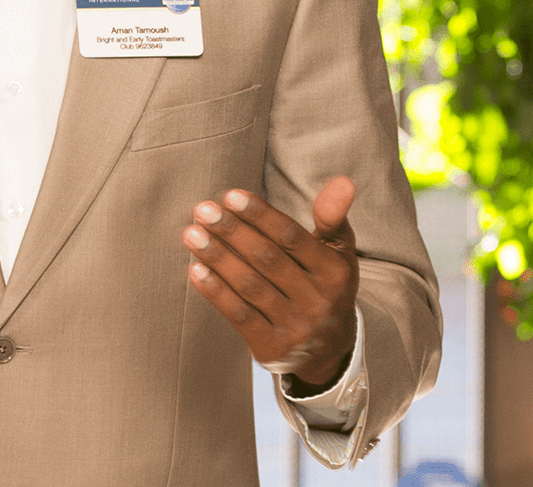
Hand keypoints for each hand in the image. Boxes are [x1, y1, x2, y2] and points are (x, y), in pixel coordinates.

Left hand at [182, 175, 358, 391]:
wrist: (329, 351)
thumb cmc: (325, 286)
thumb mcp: (338, 252)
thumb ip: (332, 216)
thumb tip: (341, 180)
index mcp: (334, 273)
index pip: (292, 238)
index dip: (260, 215)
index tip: (230, 196)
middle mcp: (317, 301)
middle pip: (267, 259)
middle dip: (232, 232)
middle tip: (203, 210)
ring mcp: (295, 327)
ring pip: (249, 286)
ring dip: (217, 257)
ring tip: (191, 233)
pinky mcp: (272, 347)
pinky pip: (239, 315)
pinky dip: (215, 291)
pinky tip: (195, 269)